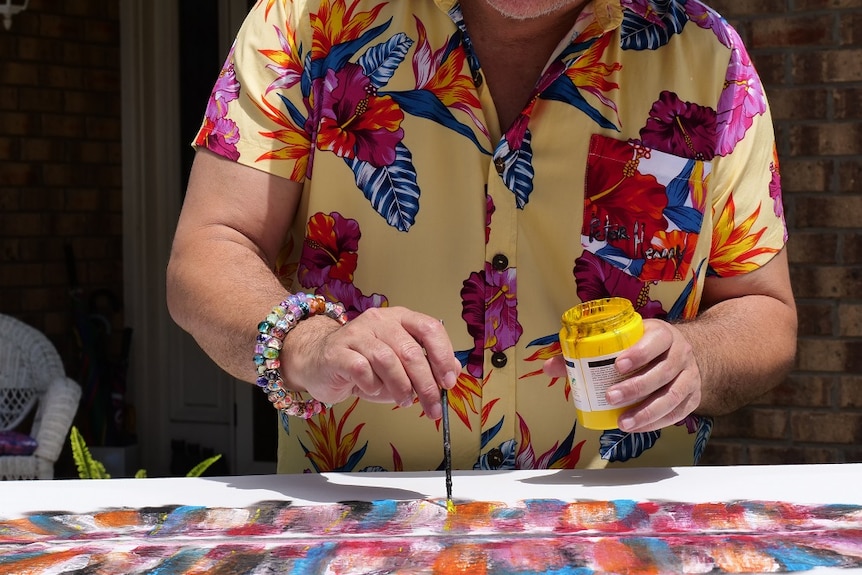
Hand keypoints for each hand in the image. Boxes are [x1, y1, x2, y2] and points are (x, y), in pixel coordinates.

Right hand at [281, 306, 460, 419]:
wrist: (318, 361)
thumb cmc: (364, 364)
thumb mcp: (400, 365)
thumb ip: (426, 365)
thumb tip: (454, 372)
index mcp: (399, 318)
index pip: (429, 328)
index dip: (443, 355)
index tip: (449, 381)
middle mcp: (379, 320)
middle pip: (410, 350)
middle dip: (426, 383)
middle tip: (432, 406)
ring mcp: (356, 333)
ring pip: (387, 360)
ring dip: (400, 387)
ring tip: (404, 401)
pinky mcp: (337, 351)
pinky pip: (362, 370)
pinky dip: (372, 386)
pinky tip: (372, 390)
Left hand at [543, 319, 701, 431]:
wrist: (679, 352)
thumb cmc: (642, 345)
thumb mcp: (622, 339)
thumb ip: (585, 351)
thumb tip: (549, 367)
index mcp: (662, 334)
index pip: (655, 341)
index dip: (638, 353)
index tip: (617, 365)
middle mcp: (681, 354)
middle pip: (663, 372)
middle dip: (636, 387)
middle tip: (611, 398)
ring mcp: (690, 377)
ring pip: (672, 396)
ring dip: (647, 412)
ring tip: (623, 423)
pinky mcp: (693, 397)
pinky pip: (678, 413)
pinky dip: (658, 423)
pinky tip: (638, 428)